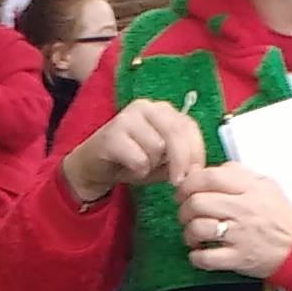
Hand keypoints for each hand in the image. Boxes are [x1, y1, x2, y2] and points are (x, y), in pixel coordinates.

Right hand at [61, 99, 205, 206]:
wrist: (94, 168)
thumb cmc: (133, 162)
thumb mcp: (164, 162)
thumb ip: (182, 160)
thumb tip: (197, 170)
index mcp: (164, 111)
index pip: (189, 127)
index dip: (197, 153)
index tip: (195, 175)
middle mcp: (147, 107)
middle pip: (176, 132)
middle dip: (181, 161)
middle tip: (177, 183)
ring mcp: (128, 117)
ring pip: (157, 146)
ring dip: (152, 165)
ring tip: (140, 166)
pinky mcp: (112, 133)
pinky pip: (139, 158)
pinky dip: (137, 170)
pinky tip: (127, 168)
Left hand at [177, 163, 291, 276]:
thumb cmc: (278, 214)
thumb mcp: (265, 184)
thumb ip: (238, 173)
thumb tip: (208, 170)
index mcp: (250, 188)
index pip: (210, 177)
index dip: (189, 183)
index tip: (182, 191)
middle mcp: (244, 210)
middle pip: (198, 202)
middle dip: (184, 209)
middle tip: (186, 214)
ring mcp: (240, 235)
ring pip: (198, 228)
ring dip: (188, 233)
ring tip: (193, 235)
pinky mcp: (238, 258)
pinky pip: (206, 258)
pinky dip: (196, 257)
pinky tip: (198, 253)